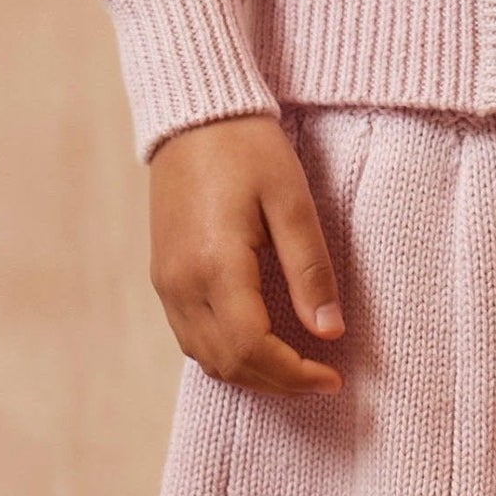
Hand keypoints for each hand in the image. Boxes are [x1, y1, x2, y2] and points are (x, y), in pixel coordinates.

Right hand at [148, 111, 345, 394]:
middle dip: (277, 382)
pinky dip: (225, 353)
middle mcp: (181, 284)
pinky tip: (258, 343)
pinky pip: (190, 336)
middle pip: (227, 364)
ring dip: (250, 373)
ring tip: (295, 366)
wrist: (195, 113)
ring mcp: (166, 282)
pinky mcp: (162, 274)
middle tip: (321, 378)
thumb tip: (330, 331)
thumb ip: (309, 269)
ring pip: (204, 357)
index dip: (294, 374)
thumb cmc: (248, 148)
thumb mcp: (292, 200)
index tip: (333, 377)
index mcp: (216, 266)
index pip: (252, 349)